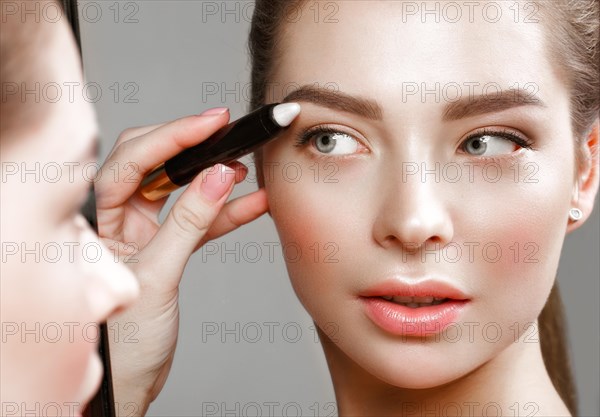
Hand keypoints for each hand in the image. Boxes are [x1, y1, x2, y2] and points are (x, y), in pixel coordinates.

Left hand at [94, 108, 268, 415]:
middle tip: (227, 130)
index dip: (174, 135)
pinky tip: (253, 203)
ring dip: (214, 179)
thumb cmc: (121, 343)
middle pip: (153, 162)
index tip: (213, 122)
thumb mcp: (158, 275)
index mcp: (96, 220)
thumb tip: (218, 177)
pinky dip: (225, 212)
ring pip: (179, 189)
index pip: (133, 159)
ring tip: (247, 168)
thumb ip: (189, 223)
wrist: (127, 386)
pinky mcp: (165, 248)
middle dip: (191, 145)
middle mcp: (114, 218)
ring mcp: (140, 232)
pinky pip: (197, 220)